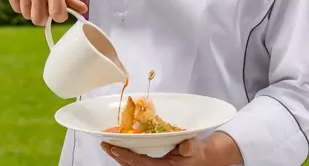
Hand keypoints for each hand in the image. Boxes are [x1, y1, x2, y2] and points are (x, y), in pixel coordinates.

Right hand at [4, 0, 86, 25]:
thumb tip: (84, 10)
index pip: (57, 14)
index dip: (59, 17)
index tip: (59, 12)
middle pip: (39, 19)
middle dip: (43, 18)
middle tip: (45, 8)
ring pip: (27, 15)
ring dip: (32, 11)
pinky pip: (17, 9)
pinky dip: (22, 6)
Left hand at [101, 132, 241, 165]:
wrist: (203, 158)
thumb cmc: (198, 152)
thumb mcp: (195, 148)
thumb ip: (190, 147)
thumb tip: (186, 145)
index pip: (140, 163)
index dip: (125, 156)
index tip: (113, 147)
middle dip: (117, 156)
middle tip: (104, 144)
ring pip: (132, 165)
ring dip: (120, 157)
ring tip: (108, 145)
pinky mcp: (153, 165)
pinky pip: (137, 163)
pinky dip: (127, 156)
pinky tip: (120, 149)